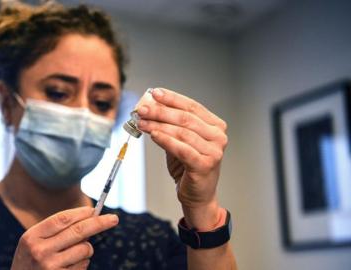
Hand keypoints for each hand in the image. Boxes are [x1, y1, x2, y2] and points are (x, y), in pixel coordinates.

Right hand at [11, 207, 118, 269]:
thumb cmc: (30, 262)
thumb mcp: (32, 243)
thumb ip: (55, 231)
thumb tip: (89, 219)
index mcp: (32, 237)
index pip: (62, 219)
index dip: (81, 213)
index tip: (94, 210)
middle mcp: (40, 251)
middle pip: (78, 231)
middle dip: (99, 223)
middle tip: (114, 218)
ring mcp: (51, 267)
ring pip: (85, 249)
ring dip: (86, 248)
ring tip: (72, 253)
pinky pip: (84, 264)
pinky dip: (82, 263)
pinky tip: (68, 267)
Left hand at [136, 88, 227, 229]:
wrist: (198, 195)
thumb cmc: (188, 166)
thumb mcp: (180, 141)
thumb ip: (170, 124)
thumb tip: (149, 107)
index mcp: (215, 126)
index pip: (192, 106)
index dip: (172, 98)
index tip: (154, 93)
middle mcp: (218, 137)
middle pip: (185, 118)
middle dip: (161, 111)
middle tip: (142, 109)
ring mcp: (214, 151)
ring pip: (182, 132)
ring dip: (158, 125)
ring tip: (141, 122)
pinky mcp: (204, 165)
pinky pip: (182, 149)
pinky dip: (166, 140)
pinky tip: (153, 134)